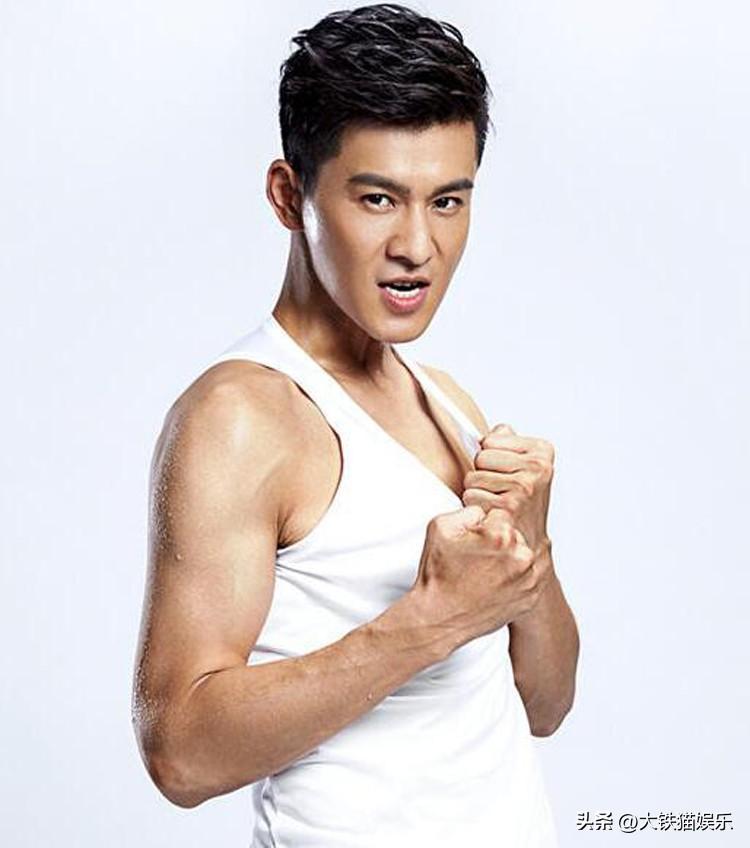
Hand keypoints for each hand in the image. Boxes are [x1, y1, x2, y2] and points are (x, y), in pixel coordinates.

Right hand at [412, 506, 543, 644]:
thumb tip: (486, 510)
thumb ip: (470, 508)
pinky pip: (528, 575)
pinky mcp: (530, 597)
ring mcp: (529, 580)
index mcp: (502, 536)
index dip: (483, 525)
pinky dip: (515, 577)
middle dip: (499, 541)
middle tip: (477, 558)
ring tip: (485, 571)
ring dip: (509, 558)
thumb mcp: (442, 526)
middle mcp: (521, 557)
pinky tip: (495, 583)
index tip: (473, 540)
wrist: (439, 617)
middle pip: (514, 533)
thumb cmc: (438, 574)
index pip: (500, 513)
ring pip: (523, 553)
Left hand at [462, 424, 554, 557]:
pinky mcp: (509, 506)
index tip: (505, 473)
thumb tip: (499, 429)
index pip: (489, 441)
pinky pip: (471, 496)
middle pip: (480, 458)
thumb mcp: (521, 464)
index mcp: (542, 451)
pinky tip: (492, 514)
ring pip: (472, 478)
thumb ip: (508, 442)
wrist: (529, 539)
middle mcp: (537, 467)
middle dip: (482, 474)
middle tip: (499, 490)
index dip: (490, 458)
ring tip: (496, 502)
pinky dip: (474, 507)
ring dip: (477, 492)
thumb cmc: (521, 500)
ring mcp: (524, 486)